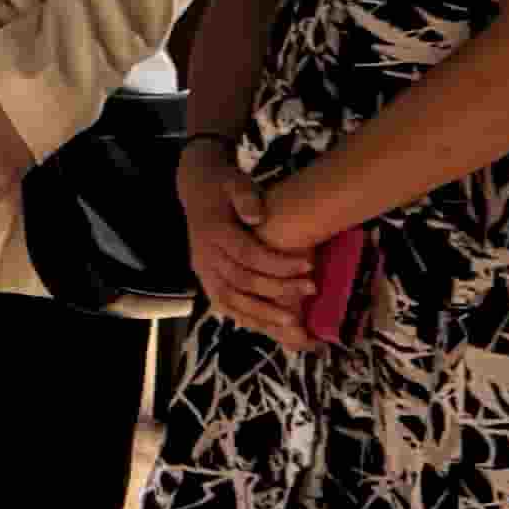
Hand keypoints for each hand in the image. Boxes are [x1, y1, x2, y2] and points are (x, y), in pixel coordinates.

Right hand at [186, 149, 316, 343]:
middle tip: (311, 289)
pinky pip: (224, 305)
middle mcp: (204, 256)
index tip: (310, 266)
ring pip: (230, 300)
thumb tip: (257, 216)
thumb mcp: (234, 181)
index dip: (278, 264)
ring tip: (293, 323)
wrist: (197, 190)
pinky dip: (246, 319)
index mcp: (213, 232)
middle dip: (277, 289)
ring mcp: (203, 271)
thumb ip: (245, 196)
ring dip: (262, 314)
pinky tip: (270, 327)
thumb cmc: (224, 186)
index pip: (247, 255)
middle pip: (241, 281)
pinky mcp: (207, 280)